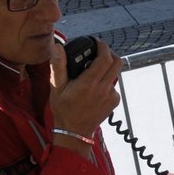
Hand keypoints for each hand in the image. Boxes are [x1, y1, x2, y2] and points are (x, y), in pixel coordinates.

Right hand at [48, 38, 122, 153]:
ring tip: (94, 69)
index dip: (103, 47)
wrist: (74, 131)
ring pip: (116, 74)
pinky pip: (114, 86)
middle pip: (117, 63)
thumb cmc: (63, 109)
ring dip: (108, 68)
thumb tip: (57, 47)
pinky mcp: (114, 102)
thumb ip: (58, 65)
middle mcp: (103, 89)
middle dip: (110, 54)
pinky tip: (95, 85)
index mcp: (89, 84)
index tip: (97, 42)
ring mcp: (111, 96)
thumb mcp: (56, 87)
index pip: (105, 59)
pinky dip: (106, 81)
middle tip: (100, 52)